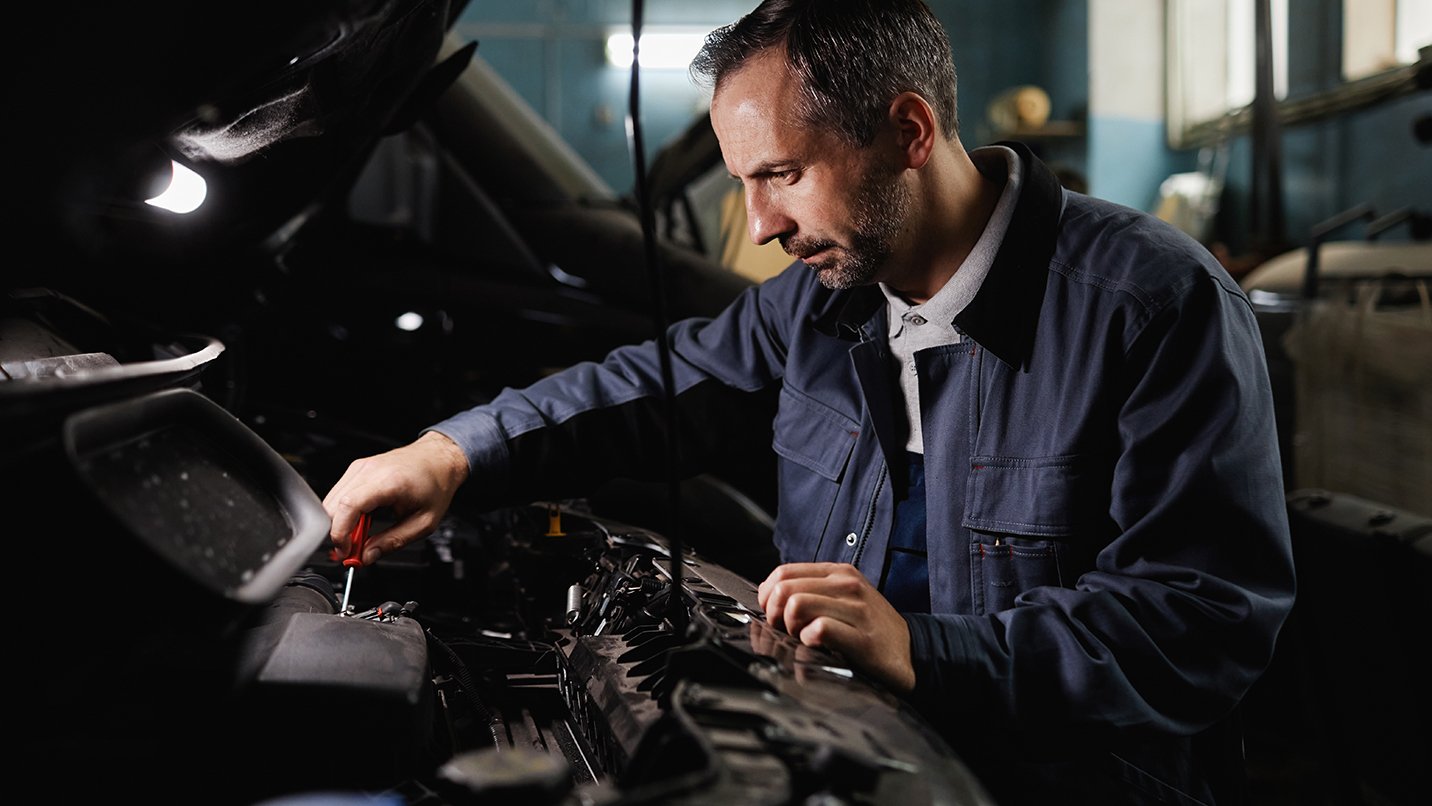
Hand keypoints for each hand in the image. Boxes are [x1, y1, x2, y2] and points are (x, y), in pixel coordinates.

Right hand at [322, 430, 469, 564]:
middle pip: (333, 506)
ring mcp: (361, 467)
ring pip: (332, 501)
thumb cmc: (436, 484)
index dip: (340, 533)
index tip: (346, 552)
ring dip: (340, 524)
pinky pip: (339, 494)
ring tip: (361, 537)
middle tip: (353, 551)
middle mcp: (370, 470)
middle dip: (338, 533)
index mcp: (389, 482)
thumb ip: (393, 541)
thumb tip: (368, 556)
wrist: (439, 459)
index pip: (348, 506)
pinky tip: (361, 522)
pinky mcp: (358, 468)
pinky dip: (344, 513)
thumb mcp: (424, 522)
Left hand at [757, 562, 915, 692]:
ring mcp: (856, 609)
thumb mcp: (842, 599)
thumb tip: (771, 596)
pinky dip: (808, 640)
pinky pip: (819, 629)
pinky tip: (817, 646)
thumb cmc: (869, 628)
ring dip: (790, 627)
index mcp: (838, 572)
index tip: (773, 613)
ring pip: (798, 605)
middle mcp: (847, 584)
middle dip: (776, 613)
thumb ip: (810, 592)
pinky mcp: (862, 637)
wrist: (911, 653)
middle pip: (785, 588)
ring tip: (802, 637)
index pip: (784, 572)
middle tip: (787, 630)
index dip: (768, 595)